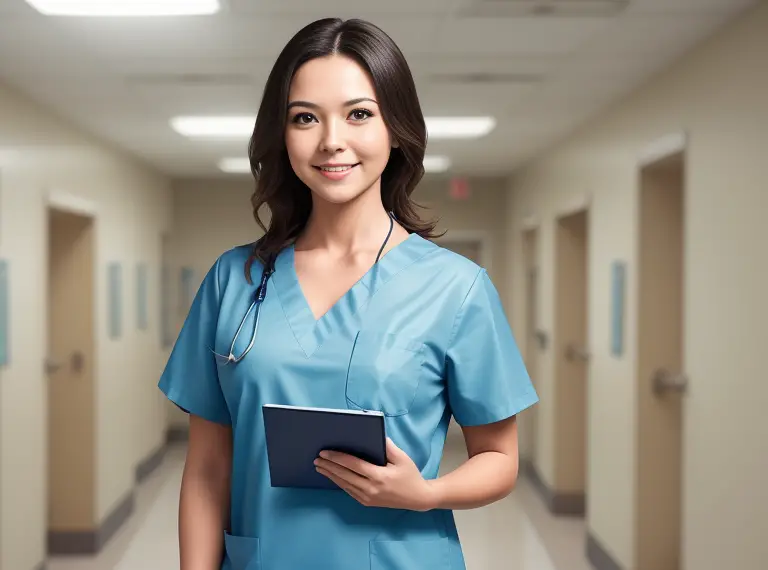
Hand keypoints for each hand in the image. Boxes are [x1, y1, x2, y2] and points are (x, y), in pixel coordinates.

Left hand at [314, 437, 437, 511]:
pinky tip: (333, 476)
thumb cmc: (410, 475)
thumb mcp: (402, 458)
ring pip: (344, 485)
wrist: (418, 498)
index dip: (338, 458)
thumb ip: (388, 446)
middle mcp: (371, 489)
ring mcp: (368, 498)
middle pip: (345, 475)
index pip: (353, 465)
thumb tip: (375, 434)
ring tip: (320, 467)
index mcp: (379, 476)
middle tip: (317, 458)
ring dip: (331, 475)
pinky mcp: (367, 502)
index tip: (325, 452)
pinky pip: (349, 491)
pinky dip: (339, 483)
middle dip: (329, 466)